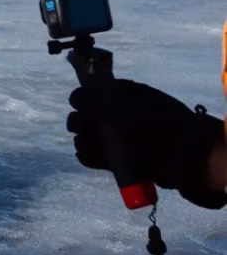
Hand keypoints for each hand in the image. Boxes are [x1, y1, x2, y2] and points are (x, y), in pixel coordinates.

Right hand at [67, 78, 226, 208]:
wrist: (179, 152)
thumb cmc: (151, 120)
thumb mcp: (119, 102)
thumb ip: (92, 99)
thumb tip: (75, 101)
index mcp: (118, 95)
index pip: (86, 94)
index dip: (80, 99)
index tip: (80, 104)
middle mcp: (113, 116)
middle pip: (82, 117)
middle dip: (79, 121)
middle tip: (86, 127)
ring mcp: (113, 139)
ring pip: (83, 138)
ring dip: (82, 139)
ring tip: (90, 143)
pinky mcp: (113, 160)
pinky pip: (89, 157)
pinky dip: (87, 156)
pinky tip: (91, 154)